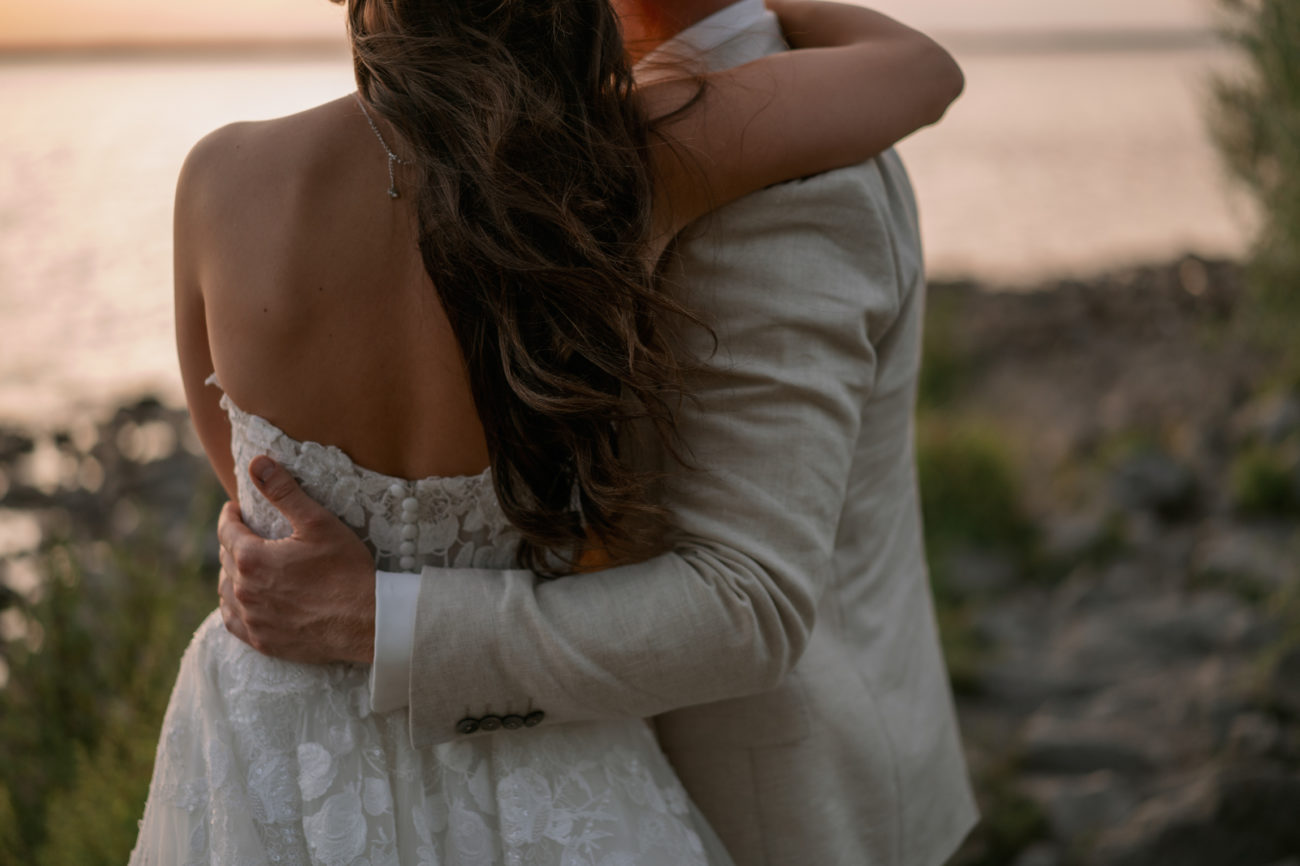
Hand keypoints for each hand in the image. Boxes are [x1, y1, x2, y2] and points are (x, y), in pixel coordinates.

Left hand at [217, 456, 377, 664]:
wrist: (367, 622)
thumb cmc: (346, 569)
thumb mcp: (318, 523)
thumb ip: (284, 491)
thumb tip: (257, 463)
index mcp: (252, 558)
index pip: (227, 531)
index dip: (230, 515)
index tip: (236, 508)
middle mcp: (244, 591)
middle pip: (225, 560)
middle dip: (234, 542)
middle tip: (247, 533)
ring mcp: (253, 619)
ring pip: (226, 592)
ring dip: (231, 575)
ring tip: (243, 565)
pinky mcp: (263, 641)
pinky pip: (233, 622)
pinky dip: (233, 607)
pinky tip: (242, 601)